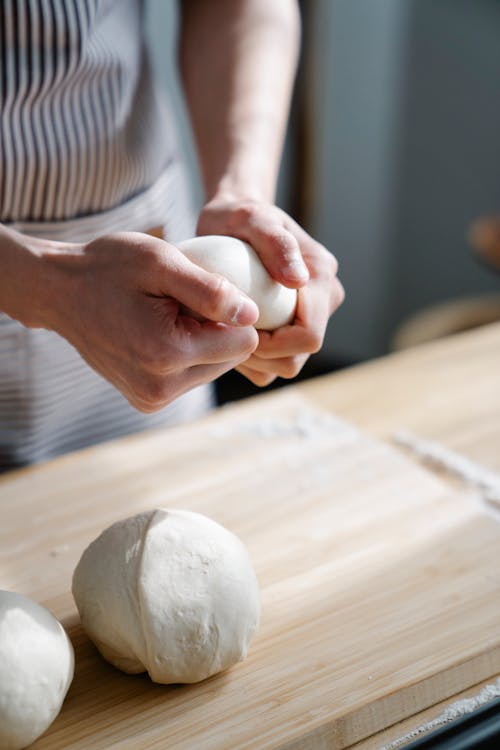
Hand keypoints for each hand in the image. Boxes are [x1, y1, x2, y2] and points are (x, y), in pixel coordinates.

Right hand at [42, 232, 258, 411]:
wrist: (59, 293)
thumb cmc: (109, 269)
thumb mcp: (160, 262)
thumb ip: (210, 290)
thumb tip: (252, 315)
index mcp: (168, 355)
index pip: (244, 342)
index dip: (230, 311)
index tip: (201, 292)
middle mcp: (161, 389)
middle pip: (231, 358)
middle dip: (215, 328)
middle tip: (177, 302)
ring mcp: (152, 400)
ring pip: (213, 368)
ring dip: (200, 341)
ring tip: (164, 315)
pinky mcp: (147, 402)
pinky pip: (190, 376)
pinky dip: (183, 353)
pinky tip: (157, 331)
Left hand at [197, 197, 344, 385]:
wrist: (232, 221)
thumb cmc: (238, 217)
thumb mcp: (250, 219)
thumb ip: (275, 243)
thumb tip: (300, 281)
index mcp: (323, 279)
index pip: (308, 337)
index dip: (271, 345)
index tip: (236, 326)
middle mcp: (325, 302)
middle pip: (296, 358)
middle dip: (259, 355)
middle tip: (224, 331)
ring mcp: (312, 318)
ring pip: (285, 365)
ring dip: (252, 359)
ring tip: (225, 330)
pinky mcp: (294, 330)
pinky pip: (274, 364)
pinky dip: (251, 359)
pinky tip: (230, 333)